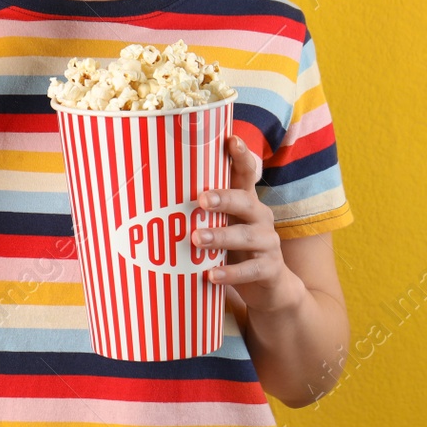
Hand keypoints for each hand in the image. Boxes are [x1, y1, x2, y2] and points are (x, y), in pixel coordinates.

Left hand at [193, 134, 305, 313]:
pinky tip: (211, 275)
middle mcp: (260, 217)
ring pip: (245, 236)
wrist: (269, 287)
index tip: (231, 139)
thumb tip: (157, 195)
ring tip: (197, 238)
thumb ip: (204, 212)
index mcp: (246, 202)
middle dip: (224, 198)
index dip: (241, 156)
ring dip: (221, 236)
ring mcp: (268, 242)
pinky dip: (230, 273)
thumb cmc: (236, 249)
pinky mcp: (269, 268)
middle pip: (246, 201)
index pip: (246, 174)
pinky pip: (250, 270)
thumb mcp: (224, 226)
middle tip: (202, 199)